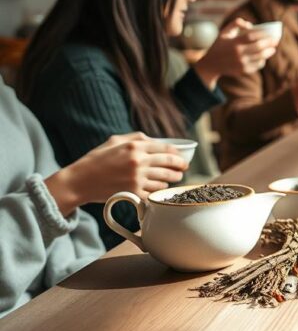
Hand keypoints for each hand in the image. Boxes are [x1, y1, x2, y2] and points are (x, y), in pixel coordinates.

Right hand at [45, 133, 187, 214]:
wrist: (80, 181)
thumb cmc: (96, 160)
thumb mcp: (114, 141)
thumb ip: (136, 138)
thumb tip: (155, 140)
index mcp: (135, 147)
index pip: (166, 149)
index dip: (177, 154)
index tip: (181, 157)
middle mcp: (138, 162)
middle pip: (169, 164)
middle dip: (180, 166)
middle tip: (183, 168)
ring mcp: (137, 178)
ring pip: (164, 179)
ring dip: (172, 179)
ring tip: (174, 178)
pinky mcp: (134, 192)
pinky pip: (154, 192)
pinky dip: (159, 190)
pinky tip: (160, 187)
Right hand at [194, 18, 278, 85]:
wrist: (211, 64)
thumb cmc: (220, 44)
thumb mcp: (224, 32)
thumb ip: (236, 23)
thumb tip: (251, 25)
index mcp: (234, 43)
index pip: (252, 36)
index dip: (263, 34)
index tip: (271, 33)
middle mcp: (238, 54)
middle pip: (259, 47)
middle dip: (270, 43)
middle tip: (275, 40)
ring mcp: (241, 63)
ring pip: (260, 57)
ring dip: (269, 52)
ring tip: (272, 49)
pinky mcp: (243, 71)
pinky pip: (257, 65)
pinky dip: (262, 61)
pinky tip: (263, 57)